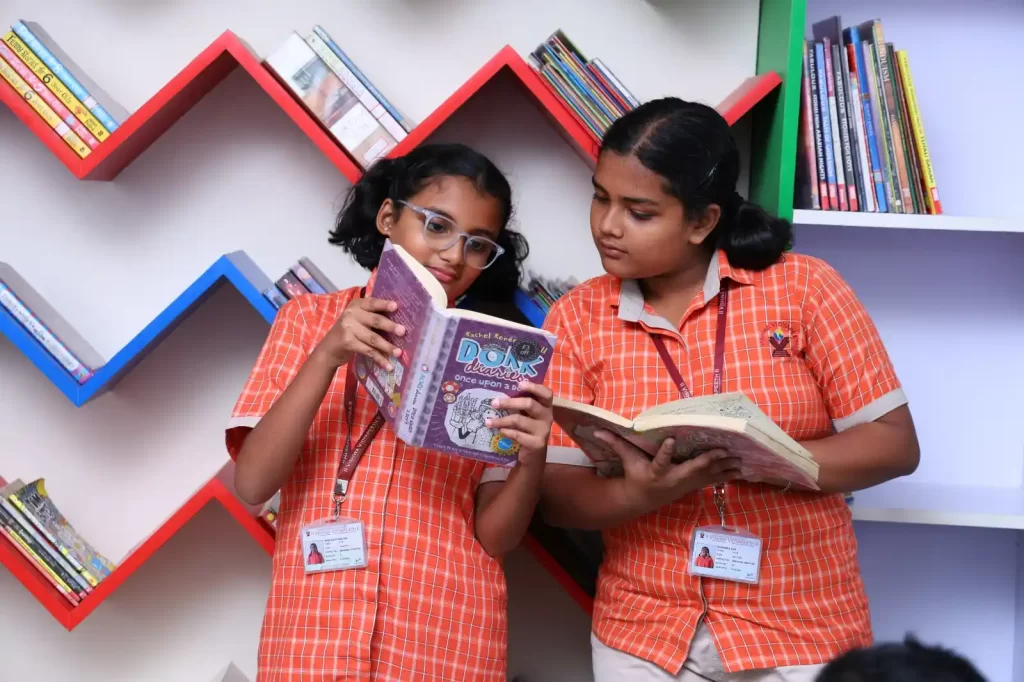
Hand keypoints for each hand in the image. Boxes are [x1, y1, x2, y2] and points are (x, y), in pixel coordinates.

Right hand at [316, 297, 404, 369]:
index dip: (384, 305)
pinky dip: (379, 359)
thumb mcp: (357, 319)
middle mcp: (351, 314)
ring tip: (399, 353)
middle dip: (390, 326)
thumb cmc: (349, 331)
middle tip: (403, 331)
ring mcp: (348, 328)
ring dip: (387, 347)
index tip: (396, 307)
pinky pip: (368, 351)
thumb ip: (372, 316)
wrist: (328, 348)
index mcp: (356, 305)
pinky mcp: (348, 343)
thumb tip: (399, 321)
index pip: (372, 303)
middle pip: (375, 320)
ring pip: (373, 338)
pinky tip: (388, 366)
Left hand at [486, 382, 553, 469]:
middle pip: (530, 404)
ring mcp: (543, 430)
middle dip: (510, 402)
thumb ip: (520, 403)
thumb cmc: (527, 429)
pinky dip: (507, 432)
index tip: (519, 384)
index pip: (546, 393)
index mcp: (546, 406)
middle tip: (494, 402)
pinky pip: (518, 435)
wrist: (533, 454)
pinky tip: (500, 431)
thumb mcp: (527, 415)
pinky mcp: (537, 443)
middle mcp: (547, 416)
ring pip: (520, 420)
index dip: (534, 387)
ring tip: (489, 421)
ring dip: (502, 420)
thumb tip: (499, 391)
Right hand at [593, 430, 741, 515]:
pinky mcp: (694, 485)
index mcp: (655, 472)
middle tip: (722, 451)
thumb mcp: (626, 461)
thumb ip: (615, 443)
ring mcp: (686, 484)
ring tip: (740, 459)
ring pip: (707, 476)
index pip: (660, 462)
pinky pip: (713, 479)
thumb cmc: (635, 475)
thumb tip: (596, 429)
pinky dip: (727, 474)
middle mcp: (673, 479)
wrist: (643, 499)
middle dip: (707, 462)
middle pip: (692, 471)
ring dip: (724, 468)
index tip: (672, 440)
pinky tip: (742, 468)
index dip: (666, 453)